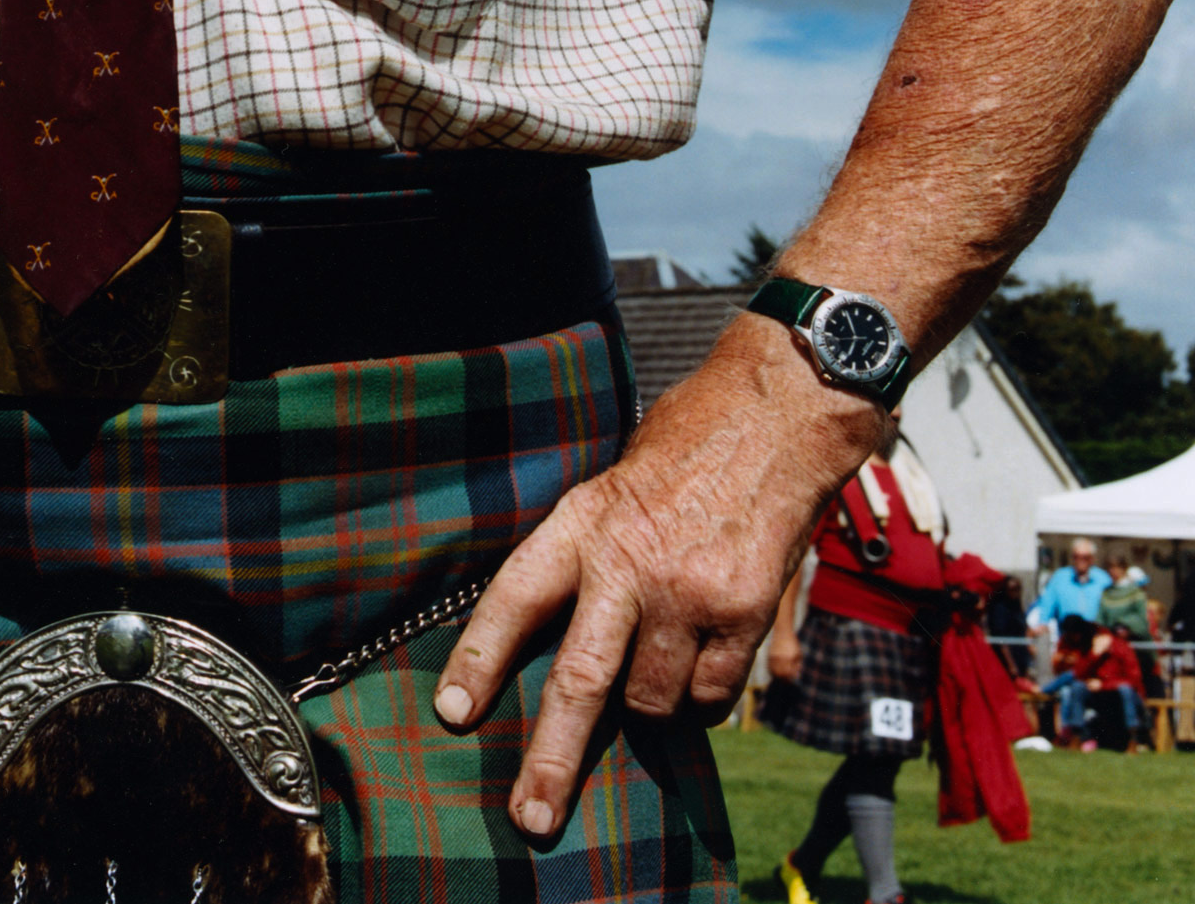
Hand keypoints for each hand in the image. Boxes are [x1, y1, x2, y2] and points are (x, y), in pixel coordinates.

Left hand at [431, 320, 879, 838]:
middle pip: (580, 679)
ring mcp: (690, 592)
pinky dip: (704, 696)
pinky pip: (712, 695)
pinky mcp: (746, 613)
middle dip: (552, 757)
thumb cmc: (690, 442)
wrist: (778, 414)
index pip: (516, 595)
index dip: (481, 658)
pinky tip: (705, 658)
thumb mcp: (617, 481)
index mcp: (584, 520)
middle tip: (531, 816)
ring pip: (653, 700)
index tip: (454, 713)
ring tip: (659, 659)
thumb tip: (562, 634)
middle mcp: (630, 562)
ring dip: (650, 704)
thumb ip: (593, 552)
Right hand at [766, 632, 802, 684]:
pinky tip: (776, 672)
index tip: (791, 681)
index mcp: (790, 658)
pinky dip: (773, 672)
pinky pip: (770, 667)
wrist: (783, 632)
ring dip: (778, 677)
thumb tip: (795, 676)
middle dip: (783, 679)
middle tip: (786, 681)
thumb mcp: (798, 654)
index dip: (790, 679)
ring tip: (781, 678)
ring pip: (774, 672)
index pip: (788, 674)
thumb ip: (797, 665)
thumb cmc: (793, 644)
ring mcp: (774, 657)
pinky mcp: (770, 655)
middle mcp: (781, 658)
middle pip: (780, 674)